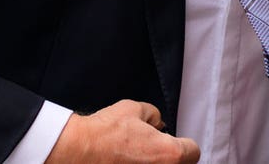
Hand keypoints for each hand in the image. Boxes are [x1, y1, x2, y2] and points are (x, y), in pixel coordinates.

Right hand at [46, 99, 199, 162]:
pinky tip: (123, 162)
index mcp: (170, 154)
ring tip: (134, 157)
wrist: (75, 152)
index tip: (174, 142)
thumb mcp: (135, 109)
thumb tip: (157, 123)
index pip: (193, 152)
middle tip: (150, 149)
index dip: (184, 144)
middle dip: (168, 157)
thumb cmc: (104, 132)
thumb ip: (154, 115)